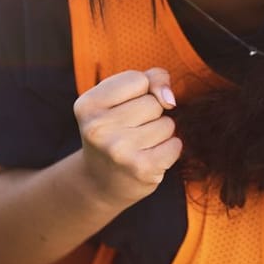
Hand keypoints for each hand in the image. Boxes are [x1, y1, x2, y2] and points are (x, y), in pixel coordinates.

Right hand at [73, 67, 180, 205]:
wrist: (101, 184)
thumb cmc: (116, 131)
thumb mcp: (120, 98)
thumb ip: (150, 79)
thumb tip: (170, 100)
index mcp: (87, 105)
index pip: (139, 79)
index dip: (140, 93)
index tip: (122, 110)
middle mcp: (98, 128)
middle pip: (154, 103)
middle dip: (150, 115)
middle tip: (129, 132)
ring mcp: (119, 150)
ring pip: (167, 124)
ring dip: (160, 133)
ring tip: (138, 145)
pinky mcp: (141, 169)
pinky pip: (175, 145)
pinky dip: (169, 150)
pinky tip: (149, 158)